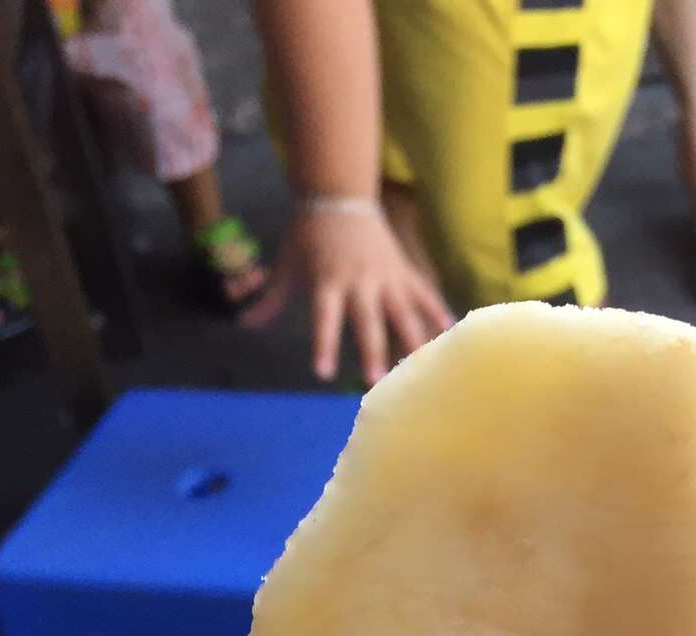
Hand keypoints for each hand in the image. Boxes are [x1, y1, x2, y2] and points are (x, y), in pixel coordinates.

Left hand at [240, 205, 452, 385]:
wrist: (339, 196)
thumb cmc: (309, 235)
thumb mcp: (287, 265)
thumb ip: (271, 298)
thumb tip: (244, 324)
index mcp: (328, 280)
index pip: (325, 317)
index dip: (324, 344)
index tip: (323, 372)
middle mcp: (359, 280)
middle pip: (368, 320)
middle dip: (373, 350)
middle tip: (378, 380)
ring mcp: (386, 276)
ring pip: (403, 311)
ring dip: (412, 340)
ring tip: (424, 367)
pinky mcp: (403, 270)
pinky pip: (423, 293)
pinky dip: (437, 311)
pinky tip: (450, 334)